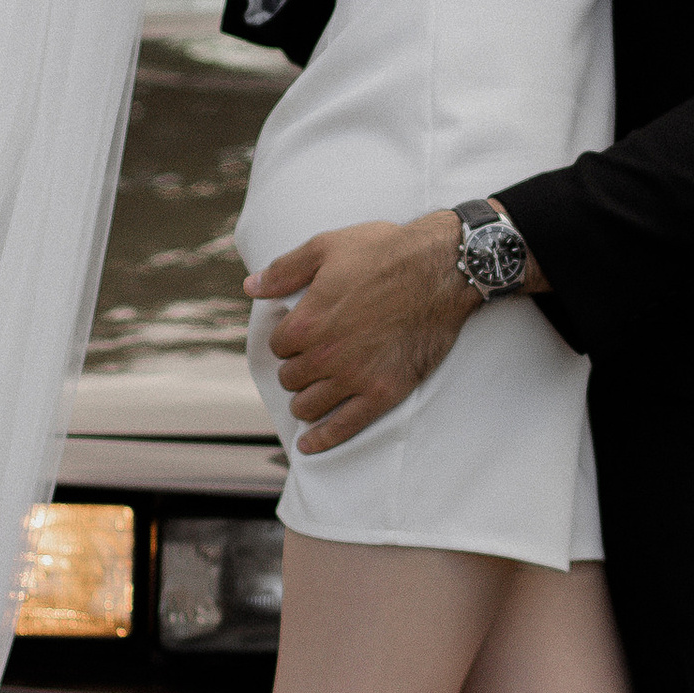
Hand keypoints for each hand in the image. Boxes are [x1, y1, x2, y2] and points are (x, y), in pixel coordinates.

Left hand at [245, 212, 476, 451]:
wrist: (441, 270)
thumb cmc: (385, 252)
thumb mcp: (327, 247)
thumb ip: (285, 270)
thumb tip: (251, 287)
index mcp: (307, 322)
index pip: (278, 346)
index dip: (290, 339)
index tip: (304, 333)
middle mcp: (325, 355)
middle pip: (291, 378)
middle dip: (298, 368)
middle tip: (314, 359)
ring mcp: (354, 378)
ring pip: (308, 406)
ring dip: (306, 400)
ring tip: (313, 393)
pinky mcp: (383, 392)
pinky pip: (344, 427)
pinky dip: (323, 439)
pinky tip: (309, 445)